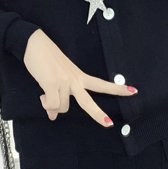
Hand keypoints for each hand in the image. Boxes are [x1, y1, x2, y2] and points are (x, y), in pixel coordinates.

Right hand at [22, 29, 137, 125]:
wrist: (34, 44)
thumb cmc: (45, 59)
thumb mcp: (57, 77)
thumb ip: (58, 96)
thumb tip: (52, 116)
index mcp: (79, 76)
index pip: (101, 84)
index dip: (117, 89)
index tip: (133, 91)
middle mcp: (75, 80)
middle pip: (88, 102)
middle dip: (98, 115)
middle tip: (109, 124)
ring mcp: (64, 82)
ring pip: (61, 108)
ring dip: (52, 107)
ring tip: (45, 96)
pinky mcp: (52, 84)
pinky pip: (51, 105)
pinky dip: (46, 106)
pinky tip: (41, 96)